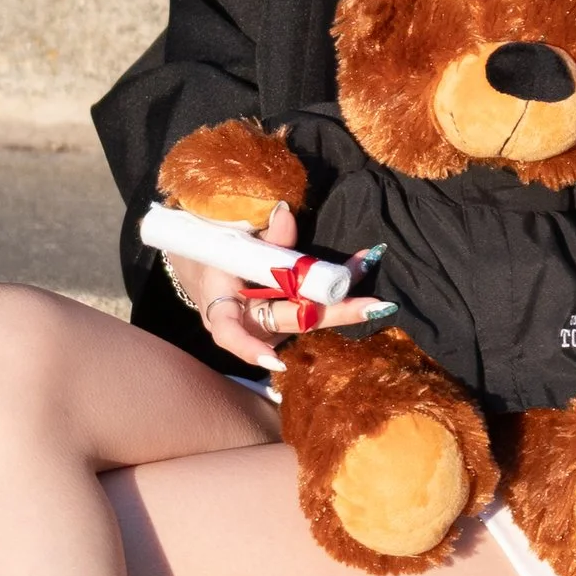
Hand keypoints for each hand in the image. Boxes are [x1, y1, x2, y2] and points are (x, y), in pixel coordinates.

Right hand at [166, 204, 389, 372]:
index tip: (275, 361)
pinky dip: (336, 290)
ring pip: (309, 315)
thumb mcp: (226, 240)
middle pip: (293, 322)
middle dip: (334, 311)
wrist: (202, 266)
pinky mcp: (283, 323)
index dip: (250, 347)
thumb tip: (285, 213)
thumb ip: (259, 234)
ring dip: (342, 295)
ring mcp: (268, 328)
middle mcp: (247, 325)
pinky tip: (359, 267)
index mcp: (221, 307)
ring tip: (366, 262)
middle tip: (373, 305)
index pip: (231, 334)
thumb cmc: (210, 252)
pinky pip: (312, 309)